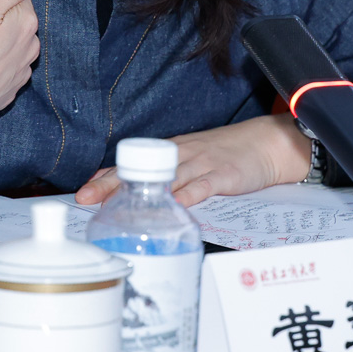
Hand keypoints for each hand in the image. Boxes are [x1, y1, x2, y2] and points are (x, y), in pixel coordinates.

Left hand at [74, 114, 312, 207]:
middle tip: (86, 199)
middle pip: (141, 169)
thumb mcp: (196, 159)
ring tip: (116, 208)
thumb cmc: (230, 154)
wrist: (268, 143)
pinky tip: (172, 207)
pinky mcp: (223, 175)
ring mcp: (202, 163)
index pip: (134, 163)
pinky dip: (186, 197)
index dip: (108, 177)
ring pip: (164, 178)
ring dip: (140, 192)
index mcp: (173, 151)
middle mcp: (182, 154)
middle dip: (111, 185)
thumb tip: (146, 195)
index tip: (84, 190)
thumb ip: (173, 175)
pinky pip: (201, 187)